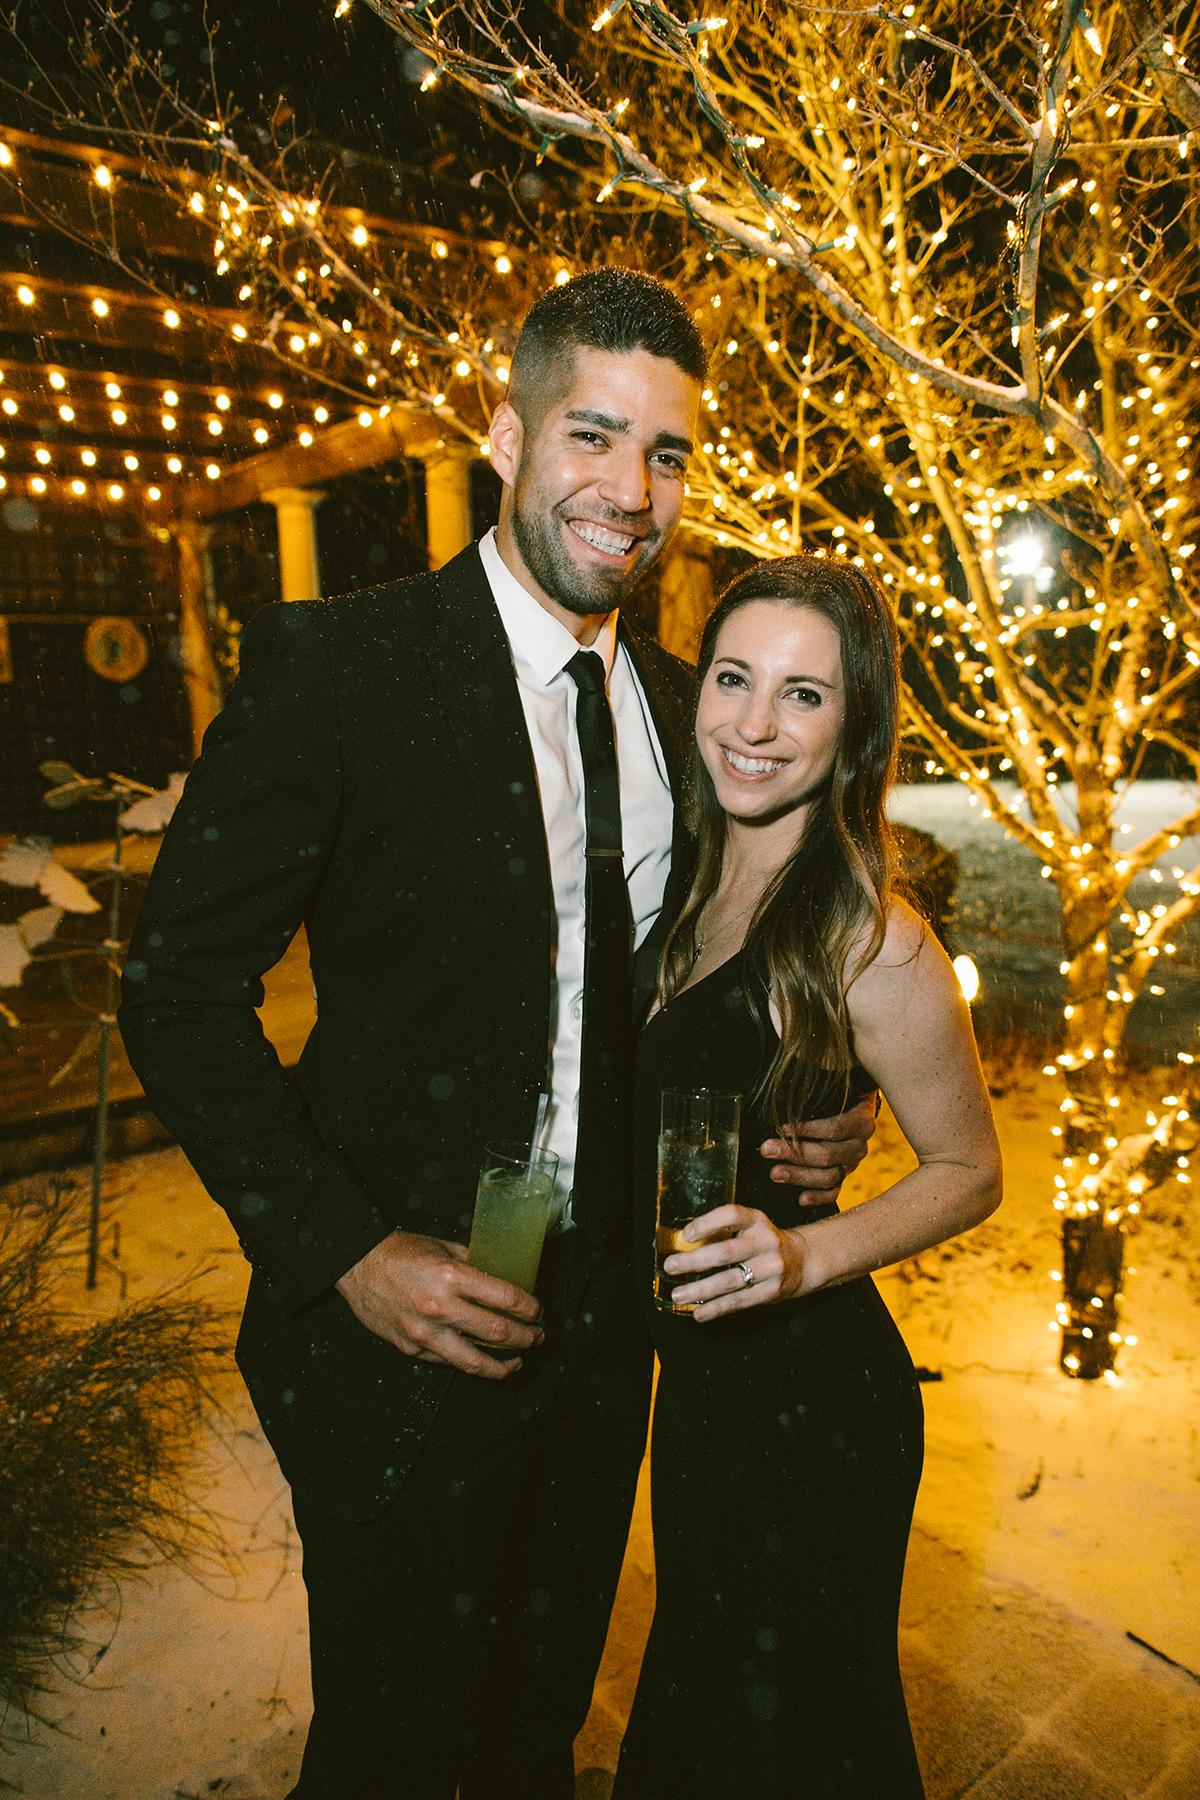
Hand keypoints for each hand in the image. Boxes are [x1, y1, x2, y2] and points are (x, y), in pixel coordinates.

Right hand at [335, 1231, 543, 1379]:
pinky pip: (449, 1362)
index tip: (538, 1311)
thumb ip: (474, 1263)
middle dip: (527, 1337)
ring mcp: (425, 1333)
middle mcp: (440, 1308)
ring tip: (518, 1361)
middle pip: (498, 1333)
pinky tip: (482, 1358)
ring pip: (475, 1362)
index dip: (530, 1309)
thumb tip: (503, 1276)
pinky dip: (470, 1362)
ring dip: (505, 1365)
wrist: (355, 1265)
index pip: (506, 1299)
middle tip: (538, 1336)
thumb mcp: (442, 1248)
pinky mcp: (412, 1348)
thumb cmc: (398, 1252)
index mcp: (452, 1277)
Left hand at [663, 1203, 805, 1319]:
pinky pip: (739, 1301)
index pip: (731, 1215)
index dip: (707, 1223)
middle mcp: (766, 1242)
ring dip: (700, 1290)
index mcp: (757, 1221)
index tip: (686, 1234)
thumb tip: (681, 1246)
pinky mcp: (772, 1292)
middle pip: (726, 1252)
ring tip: (678, 1295)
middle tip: (671, 1266)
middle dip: (695, 1261)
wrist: (803, 1261)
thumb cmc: (764, 1243)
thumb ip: (723, 1233)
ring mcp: (771, 1268)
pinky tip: (699, 1313)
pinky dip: (716, 1309)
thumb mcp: (750, 1228)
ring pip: (730, 1281)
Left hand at [758, 1089, 876, 1205]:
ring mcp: (851, 1163)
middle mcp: (859, 1144)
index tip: (781, 1127)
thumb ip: (815, 1078)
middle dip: (794, 1152)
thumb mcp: (831, 1082)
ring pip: (828, 1175)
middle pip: (828, 1154)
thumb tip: (790, 1060)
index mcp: (861, 1119)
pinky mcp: (843, 1176)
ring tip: (775, 1173)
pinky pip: (833, 1192)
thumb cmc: (835, 1092)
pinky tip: (801, 1200)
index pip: (835, 1128)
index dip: (808, 1129)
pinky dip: (818, 1198)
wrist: (852, 1104)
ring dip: (800, 1176)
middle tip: (767, 1149)